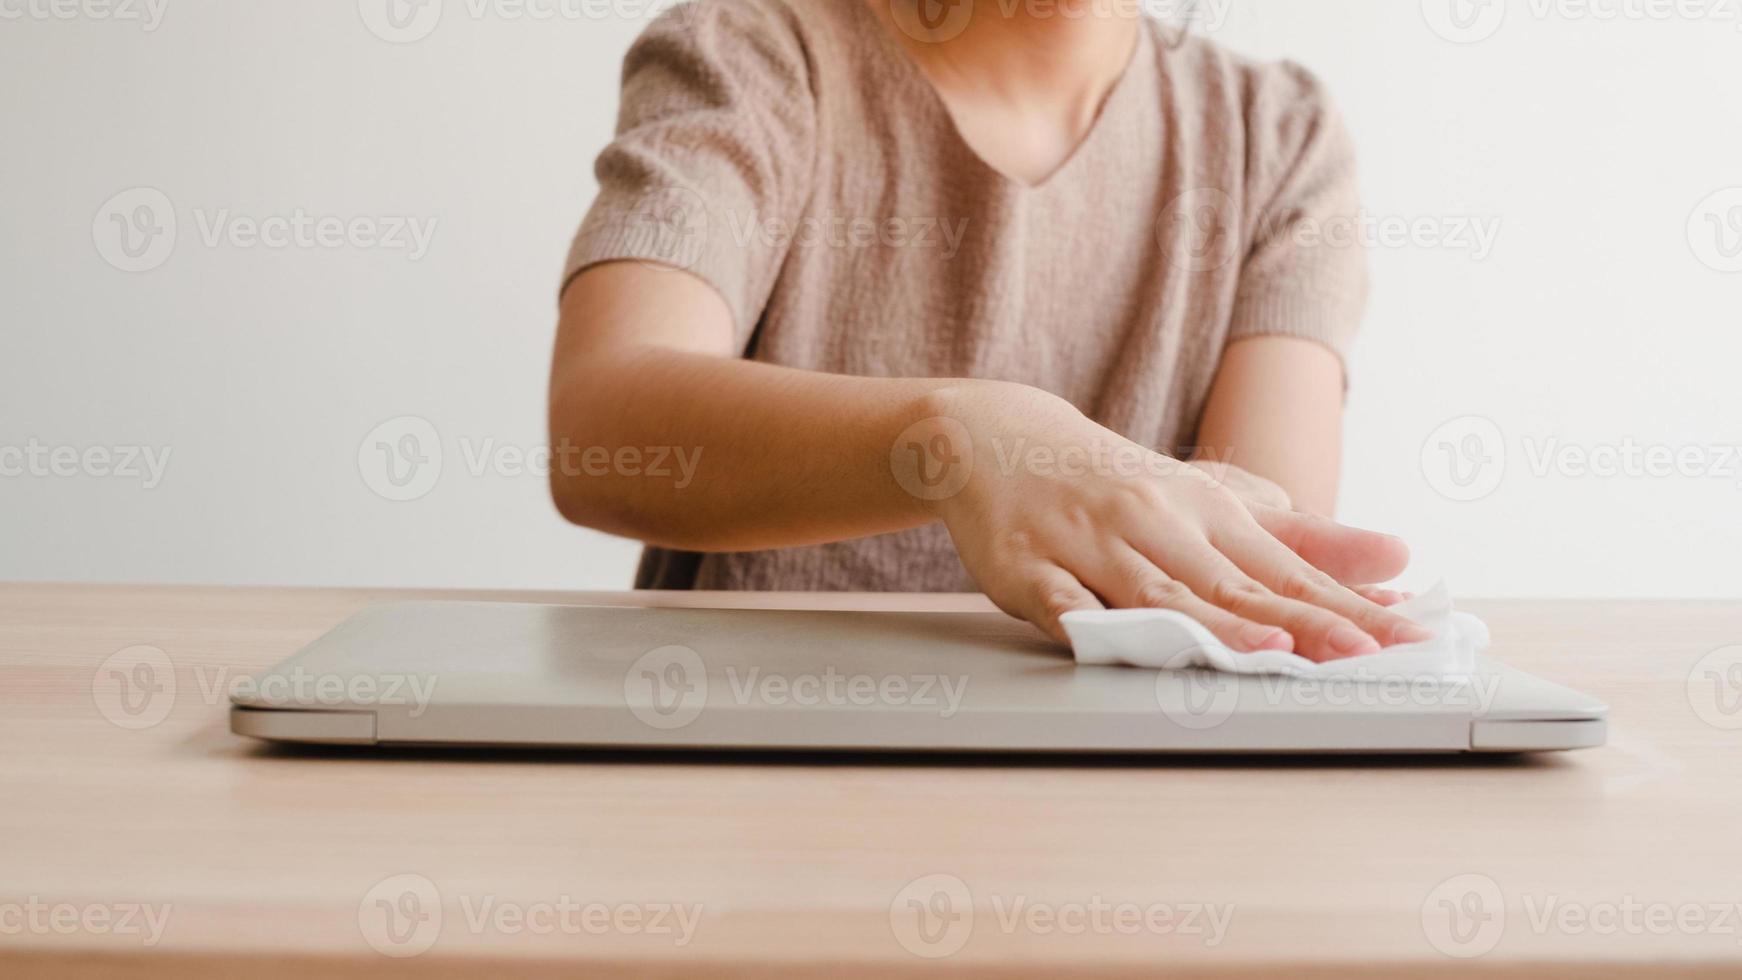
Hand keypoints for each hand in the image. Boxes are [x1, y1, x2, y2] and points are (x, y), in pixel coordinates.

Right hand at [918, 385, 1431, 659]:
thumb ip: (1299, 538)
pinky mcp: (1024, 566)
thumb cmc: (1114, 483)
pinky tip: (1106, 640)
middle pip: (1235, 584)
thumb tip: (1395, 558)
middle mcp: (1154, 522)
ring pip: (1156, 594)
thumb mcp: (1209, 499)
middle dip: (1304, 622)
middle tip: (1366, 653)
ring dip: (1212, 624)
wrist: (997, 436)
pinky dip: (1080, 619)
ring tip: (1268, 652)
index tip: (1406, 636)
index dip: (1347, 605)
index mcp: (1205, 510)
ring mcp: (1088, 544)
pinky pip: (1055, 598)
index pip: (1288, 569)